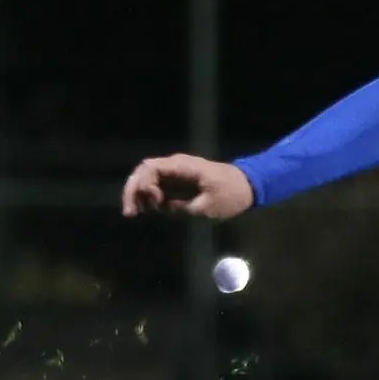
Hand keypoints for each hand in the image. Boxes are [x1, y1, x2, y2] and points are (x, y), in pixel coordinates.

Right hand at [122, 154, 254, 218]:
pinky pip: (157, 186)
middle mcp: (175, 166)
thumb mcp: (208, 207)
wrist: (248, 187)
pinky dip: (149, 197)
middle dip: (133, 190)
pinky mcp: (179, 182)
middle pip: (143, 172)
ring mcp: (176, 173)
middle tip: (130, 213)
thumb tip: (161, 207)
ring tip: (136, 213)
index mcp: (182, 166)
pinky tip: (146, 210)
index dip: (142, 185)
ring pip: (147, 179)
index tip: (150, 204)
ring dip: (139, 195)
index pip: (150, 168)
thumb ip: (182, 207)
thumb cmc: (231, 195)